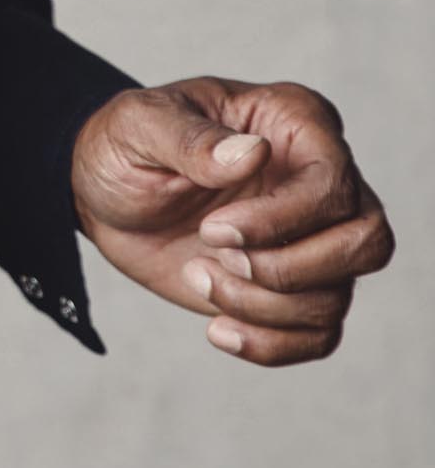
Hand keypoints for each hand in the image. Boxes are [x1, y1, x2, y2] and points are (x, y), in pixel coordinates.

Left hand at [72, 77, 393, 365]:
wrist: (101, 194)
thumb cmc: (126, 144)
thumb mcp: (139, 126)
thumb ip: (192, 139)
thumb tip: (253, 153)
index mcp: (296, 122)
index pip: (332, 184)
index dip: (280, 220)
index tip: (211, 229)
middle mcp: (320, 179)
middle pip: (365, 243)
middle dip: (287, 269)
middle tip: (213, 254)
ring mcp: (313, 236)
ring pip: (337, 296)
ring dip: (261, 305)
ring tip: (197, 274)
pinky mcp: (292, 286)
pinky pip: (319, 334)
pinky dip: (271, 345)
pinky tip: (217, 329)